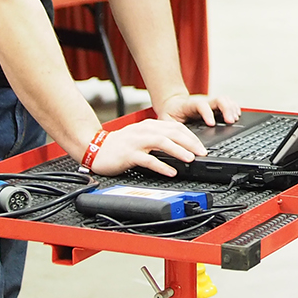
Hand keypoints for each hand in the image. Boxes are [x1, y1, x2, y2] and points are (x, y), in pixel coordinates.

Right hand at [85, 118, 207, 177]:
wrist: (95, 148)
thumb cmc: (119, 145)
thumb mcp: (141, 137)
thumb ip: (158, 139)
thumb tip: (180, 148)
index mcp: (149, 126)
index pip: (175, 127)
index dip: (191, 136)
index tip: (202, 147)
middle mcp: (144, 131)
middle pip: (172, 133)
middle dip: (190, 143)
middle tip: (202, 153)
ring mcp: (136, 142)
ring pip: (162, 143)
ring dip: (178, 151)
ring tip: (190, 159)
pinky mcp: (128, 154)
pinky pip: (148, 159)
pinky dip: (161, 165)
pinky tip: (171, 171)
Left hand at [155, 92, 240, 126]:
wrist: (172, 104)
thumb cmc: (170, 115)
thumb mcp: (166, 122)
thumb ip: (170, 129)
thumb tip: (173, 142)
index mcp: (190, 106)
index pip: (201, 105)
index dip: (207, 113)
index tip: (211, 123)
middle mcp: (203, 102)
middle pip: (218, 99)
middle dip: (226, 109)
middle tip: (230, 121)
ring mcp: (210, 103)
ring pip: (225, 100)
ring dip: (232, 108)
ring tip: (235, 119)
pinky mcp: (215, 106)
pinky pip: (228, 103)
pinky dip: (234, 108)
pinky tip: (237, 115)